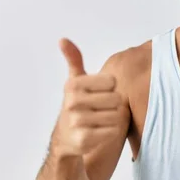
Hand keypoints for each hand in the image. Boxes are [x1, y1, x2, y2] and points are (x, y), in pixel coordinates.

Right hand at [50, 38, 125, 157]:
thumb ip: (74, 60)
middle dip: (115, 106)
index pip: (112, 81)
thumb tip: (62, 39)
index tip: (100, 94)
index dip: (111, 89)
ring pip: (117, 115)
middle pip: (116, 99)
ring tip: (103, 121)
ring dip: (116, 120)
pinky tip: (102, 132)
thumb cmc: (78, 107)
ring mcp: (77, 122)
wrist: (67, 139)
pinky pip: (113, 131)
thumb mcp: (75, 82)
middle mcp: (72, 102)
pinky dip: (113, 133)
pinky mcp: (84, 140)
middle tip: (102, 111)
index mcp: (73, 85)